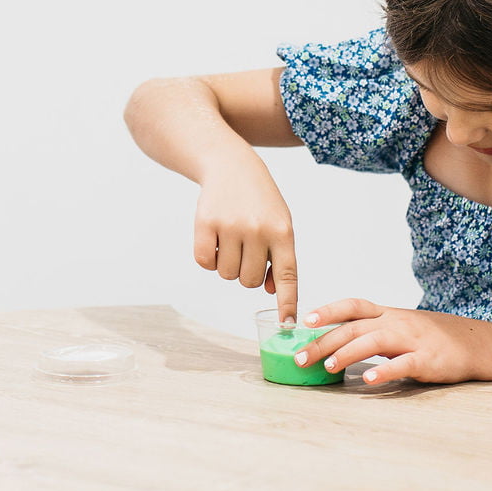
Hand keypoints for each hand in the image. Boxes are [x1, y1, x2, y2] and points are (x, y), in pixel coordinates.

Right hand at [192, 167, 300, 322]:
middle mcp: (258, 230)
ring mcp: (231, 227)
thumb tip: (271, 292)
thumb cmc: (259, 201)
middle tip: (245, 249)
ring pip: (226, 275)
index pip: (287, 276)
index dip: (287, 303)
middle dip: (246, 273)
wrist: (230, 165)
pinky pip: (204, 263)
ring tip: (230, 239)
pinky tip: (214, 238)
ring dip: (226, 265)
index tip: (287, 325)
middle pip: (250, 282)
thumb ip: (279, 257)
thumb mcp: (280, 223)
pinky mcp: (205, 223)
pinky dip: (207, 258)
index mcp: (283, 231)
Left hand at [295, 298, 491, 384]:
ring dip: (347, 354)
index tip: (305, 320)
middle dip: (324, 342)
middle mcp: (396, 323)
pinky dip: (384, 372)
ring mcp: (412, 340)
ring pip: (373, 342)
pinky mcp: (427, 360)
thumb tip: (332, 341)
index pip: (353, 305)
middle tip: (300, 358)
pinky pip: (403, 365)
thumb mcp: (399, 327)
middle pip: (354, 328)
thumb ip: (371, 331)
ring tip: (327, 367)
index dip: (329, 311)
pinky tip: (367, 381)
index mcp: (388, 314)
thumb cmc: (430, 338)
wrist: (475, 344)